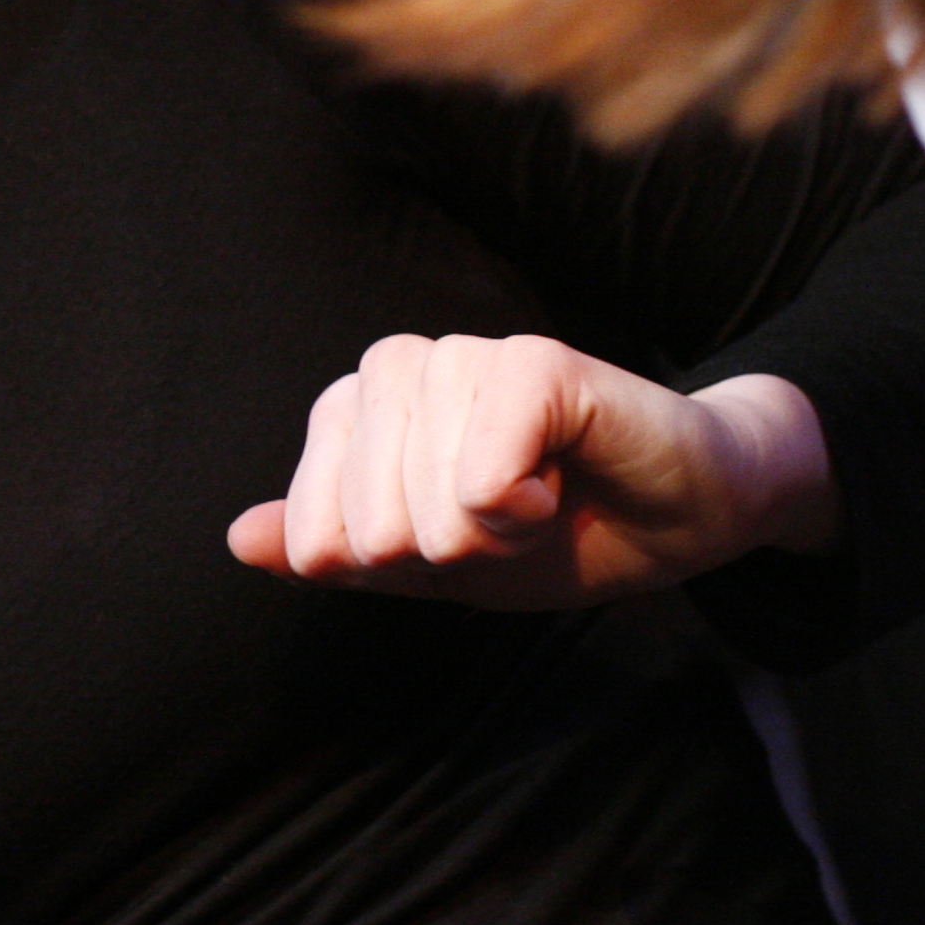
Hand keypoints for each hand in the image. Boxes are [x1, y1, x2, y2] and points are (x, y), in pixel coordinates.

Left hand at [229, 334, 837, 608]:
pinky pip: (481, 476)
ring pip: (427, 511)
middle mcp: (394, 367)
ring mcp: (461, 355)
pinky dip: (523, 506)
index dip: (399, 569)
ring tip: (541, 495)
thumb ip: (336, 552)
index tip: (459, 536)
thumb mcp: (430, 566)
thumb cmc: (559, 533)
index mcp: (355, 412)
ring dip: (497, 534)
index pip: (316, 539)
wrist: (687, 516)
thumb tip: (238, 539)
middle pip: (369, 531)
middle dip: (451, 554)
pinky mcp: (532, 362)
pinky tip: (558, 480)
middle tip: (511, 517)